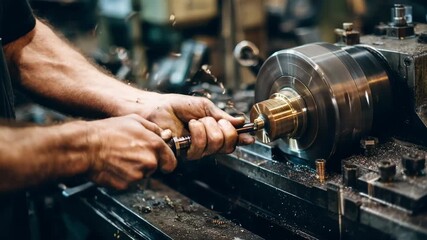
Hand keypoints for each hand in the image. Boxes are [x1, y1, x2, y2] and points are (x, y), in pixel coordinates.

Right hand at [85, 114, 175, 189]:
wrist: (86, 147)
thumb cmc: (108, 131)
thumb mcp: (134, 120)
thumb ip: (153, 128)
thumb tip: (163, 135)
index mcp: (154, 145)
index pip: (171, 161)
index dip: (166, 161)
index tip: (163, 162)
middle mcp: (149, 161)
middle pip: (155, 168)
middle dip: (147, 162)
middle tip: (131, 153)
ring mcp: (138, 175)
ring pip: (141, 175)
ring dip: (134, 169)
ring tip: (120, 157)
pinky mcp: (126, 185)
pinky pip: (129, 182)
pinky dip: (123, 176)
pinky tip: (114, 165)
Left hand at [129, 92, 254, 159]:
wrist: (157, 107)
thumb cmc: (177, 106)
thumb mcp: (204, 107)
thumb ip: (222, 116)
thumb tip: (240, 122)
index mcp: (213, 132)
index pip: (231, 140)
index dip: (241, 139)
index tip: (250, 137)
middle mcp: (207, 143)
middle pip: (228, 144)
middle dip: (223, 129)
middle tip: (211, 119)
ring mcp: (196, 149)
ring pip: (215, 146)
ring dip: (208, 129)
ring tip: (196, 121)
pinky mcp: (185, 153)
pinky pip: (200, 149)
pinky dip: (198, 133)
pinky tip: (190, 126)